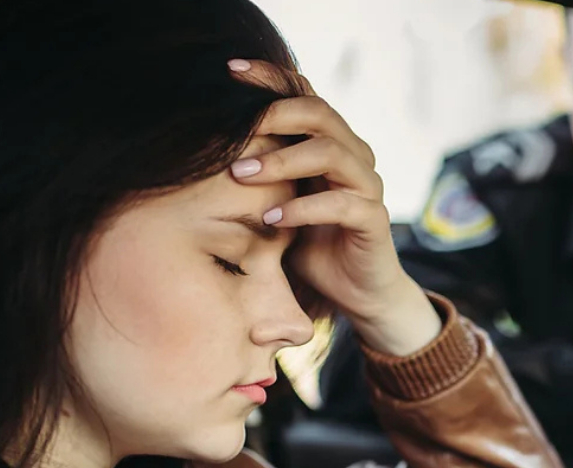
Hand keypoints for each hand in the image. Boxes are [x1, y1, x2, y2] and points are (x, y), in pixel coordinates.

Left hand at [227, 59, 438, 355]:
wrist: (352, 291)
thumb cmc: (307, 242)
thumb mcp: (275, 199)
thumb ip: (257, 168)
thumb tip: (199, 139)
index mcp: (329, 142)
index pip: (303, 95)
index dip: (270, 77)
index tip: (228, 71)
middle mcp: (353, 155)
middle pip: (320, 113)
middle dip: (274, 115)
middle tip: (235, 131)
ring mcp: (367, 186)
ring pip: (332, 152)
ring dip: (282, 160)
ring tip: (241, 175)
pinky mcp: (373, 219)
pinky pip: (342, 205)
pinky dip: (303, 209)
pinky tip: (272, 220)